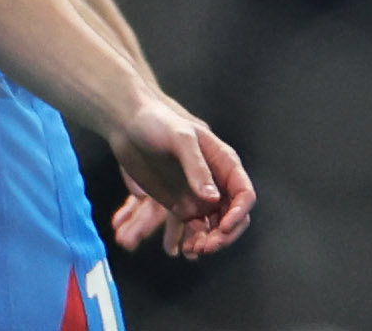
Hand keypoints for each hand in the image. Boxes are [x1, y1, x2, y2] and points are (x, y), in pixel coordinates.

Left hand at [108, 94, 253, 258]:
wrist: (128, 125)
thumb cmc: (157, 121)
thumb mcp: (180, 138)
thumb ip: (196, 167)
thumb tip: (212, 198)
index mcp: (223, 162)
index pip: (243, 193)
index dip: (238, 213)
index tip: (222, 227)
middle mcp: (215, 182)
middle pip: (231, 216)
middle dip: (222, 235)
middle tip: (203, 246)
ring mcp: (197, 195)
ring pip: (212, 228)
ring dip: (206, 242)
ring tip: (190, 249)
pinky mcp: (178, 205)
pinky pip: (190, 230)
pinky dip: (188, 242)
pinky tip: (178, 250)